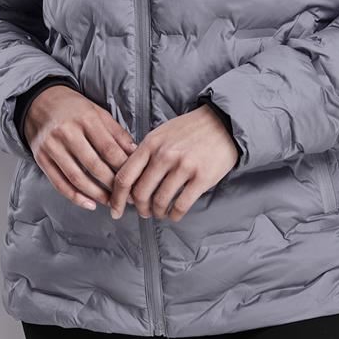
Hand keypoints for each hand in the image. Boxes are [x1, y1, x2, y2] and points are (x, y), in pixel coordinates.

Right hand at [24, 86, 138, 211]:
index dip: (124, 167)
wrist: (40, 101)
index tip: (135, 178)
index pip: (109, 149)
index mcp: (86, 118)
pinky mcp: (41, 157)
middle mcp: (68, 132)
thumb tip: (134, 152)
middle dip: (112, 184)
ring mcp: (52, 146)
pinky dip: (75, 197)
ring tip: (110, 201)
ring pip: (77, 178)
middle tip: (126, 195)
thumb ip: (116, 132)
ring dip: (96, 194)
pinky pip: (59, 183)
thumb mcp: (97, 112)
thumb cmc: (73, 107)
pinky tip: (89, 203)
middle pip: (94, 165)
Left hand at [108, 104, 238, 222]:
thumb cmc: (189, 130)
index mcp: (150, 144)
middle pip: (140, 193)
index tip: (116, 209)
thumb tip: (130, 181)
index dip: (117, 198)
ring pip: (160, 201)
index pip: (125, 176)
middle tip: (144, 212)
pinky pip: (181, 205)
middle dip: (140, 208)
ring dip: (158, 213)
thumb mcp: (161, 134)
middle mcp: (164, 155)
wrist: (222, 123)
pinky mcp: (201, 178)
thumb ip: (145, 154)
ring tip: (160, 213)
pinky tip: (175, 214)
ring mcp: (183, 167)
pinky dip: (175, 215)